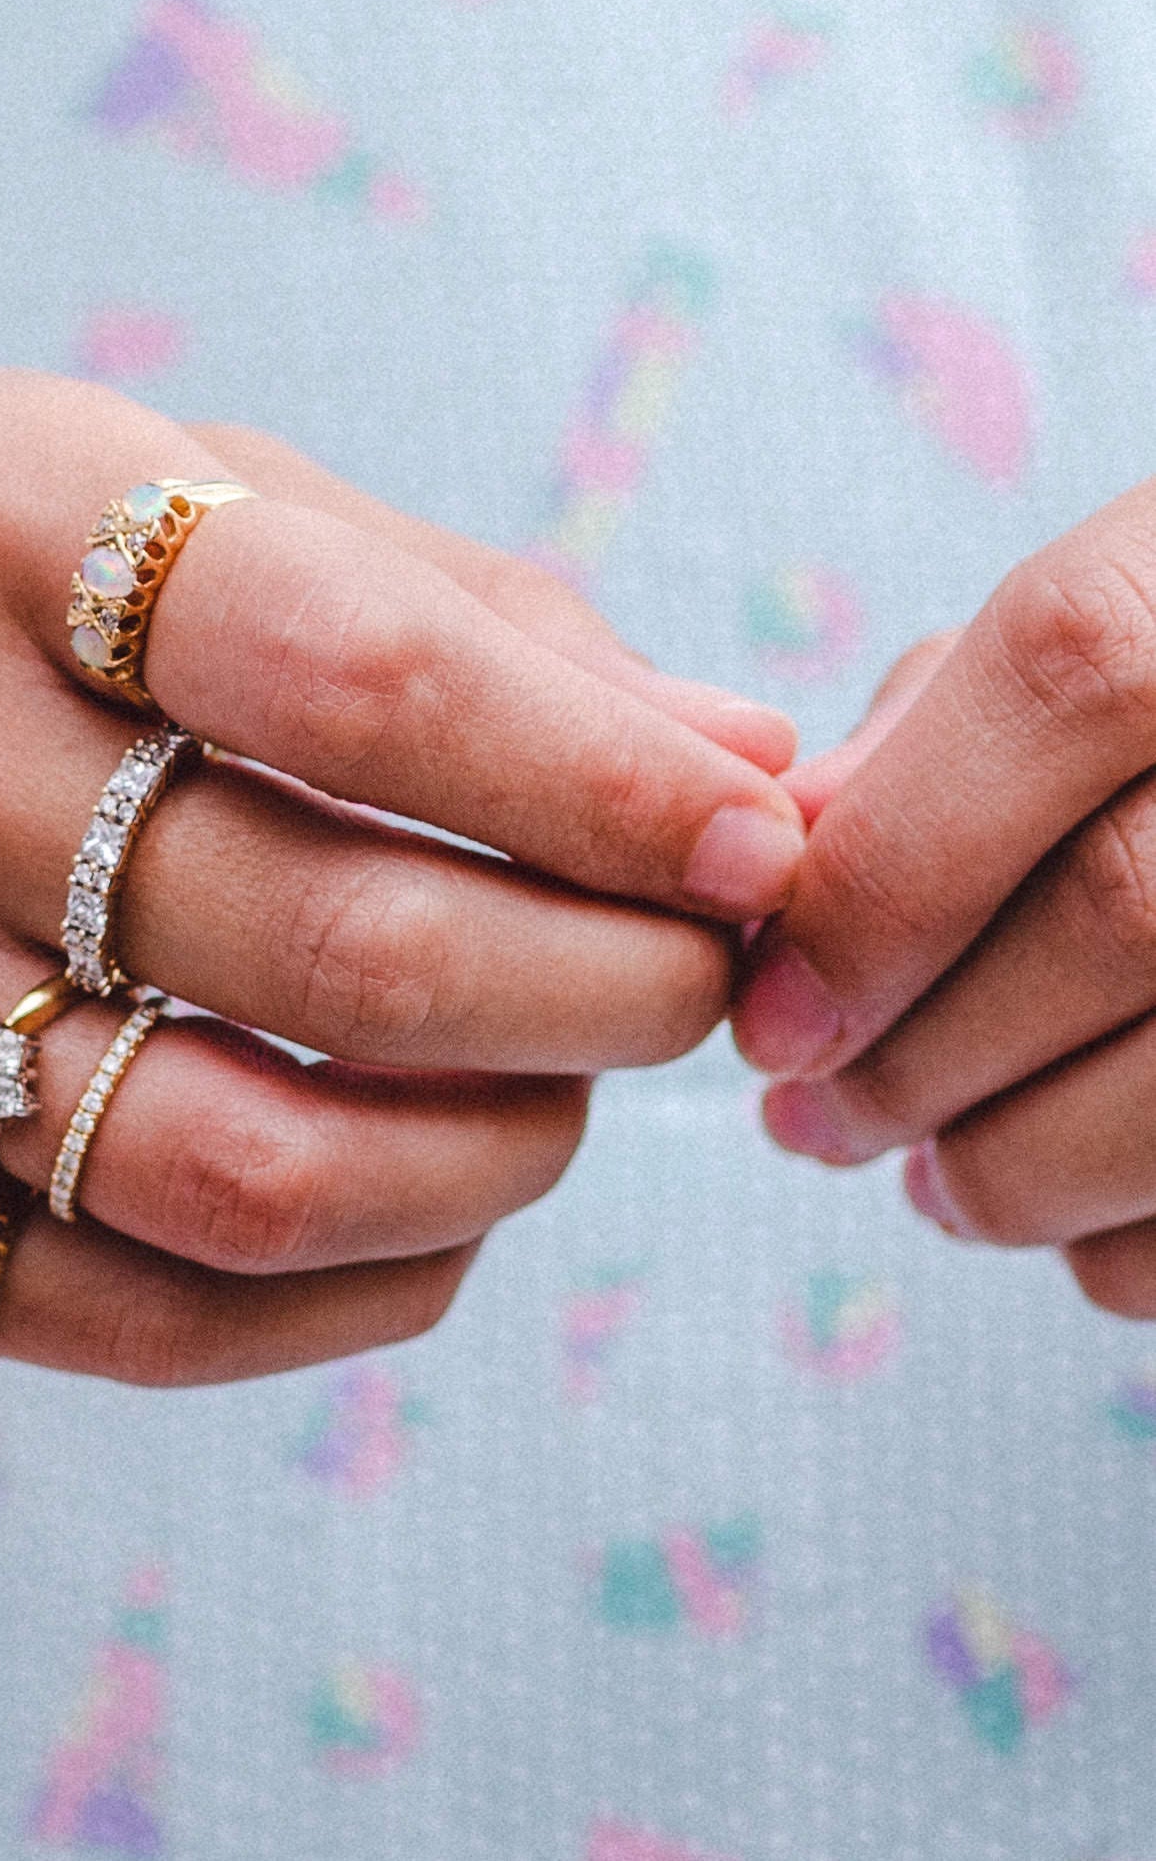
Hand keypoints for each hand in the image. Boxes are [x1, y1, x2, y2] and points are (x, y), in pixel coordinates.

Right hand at [0, 370, 804, 1383]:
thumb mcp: (96, 503)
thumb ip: (416, 609)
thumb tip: (730, 749)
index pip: (358, 668)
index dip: (605, 779)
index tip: (759, 844)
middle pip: (340, 950)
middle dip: (598, 999)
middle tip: (688, 991)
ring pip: (246, 1172)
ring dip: (486, 1172)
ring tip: (551, 1115)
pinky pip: (118, 1310)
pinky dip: (339, 1300)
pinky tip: (411, 1233)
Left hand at [735, 476, 1155, 1318]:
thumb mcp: (1100, 641)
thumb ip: (938, 723)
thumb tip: (789, 847)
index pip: (1066, 676)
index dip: (891, 869)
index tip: (771, 1022)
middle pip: (1126, 905)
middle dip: (918, 1057)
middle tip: (812, 1126)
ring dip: (1019, 1172)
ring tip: (937, 1182)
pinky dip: (1142, 1250)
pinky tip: (1082, 1224)